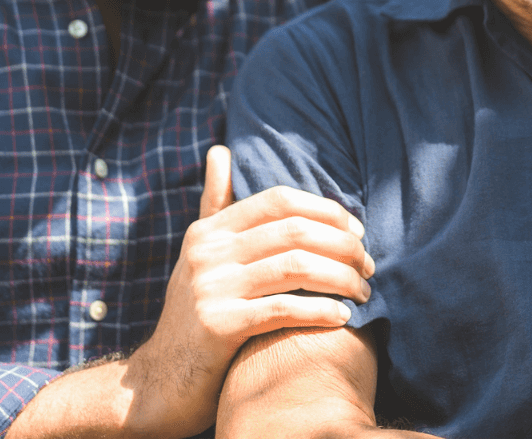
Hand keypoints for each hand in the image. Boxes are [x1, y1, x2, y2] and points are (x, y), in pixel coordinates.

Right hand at [125, 145, 372, 438]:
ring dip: (340, 278)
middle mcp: (207, 252)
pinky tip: (343, 317)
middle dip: (342, 246)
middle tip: (369, 266)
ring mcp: (210, 288)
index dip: (325, 209)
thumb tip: (221, 150)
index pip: (278, 200)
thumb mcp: (200, 254)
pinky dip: (320, 310)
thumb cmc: (193, 313)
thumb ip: (215, 204)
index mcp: (209, 230)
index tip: (357, 230)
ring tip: (363, 291)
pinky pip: (282, 310)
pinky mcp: (217, 326)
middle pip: (293, 231)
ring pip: (294, 267)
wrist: (162, 380)